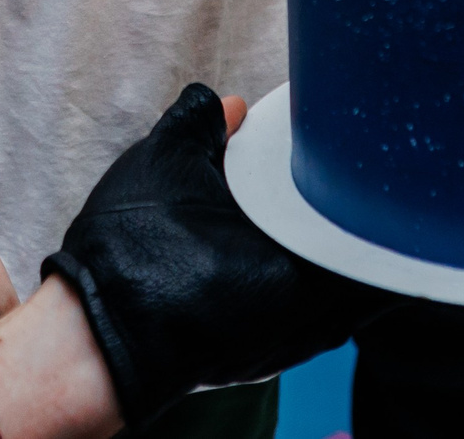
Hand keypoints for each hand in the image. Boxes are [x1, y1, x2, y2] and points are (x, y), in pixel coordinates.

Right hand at [41, 84, 402, 429]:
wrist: (92, 342)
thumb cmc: (131, 256)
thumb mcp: (162, 164)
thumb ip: (200, 124)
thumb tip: (229, 106)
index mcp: (302, 263)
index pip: (368, 231)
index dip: (371, 194)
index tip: (368, 164)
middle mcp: (308, 314)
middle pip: (362, 267)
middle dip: (356, 225)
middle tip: (348, 181)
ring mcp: (289, 343)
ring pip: (340, 297)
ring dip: (332, 257)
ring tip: (317, 213)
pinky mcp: (265, 357)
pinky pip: (312, 318)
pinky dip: (308, 285)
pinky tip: (282, 256)